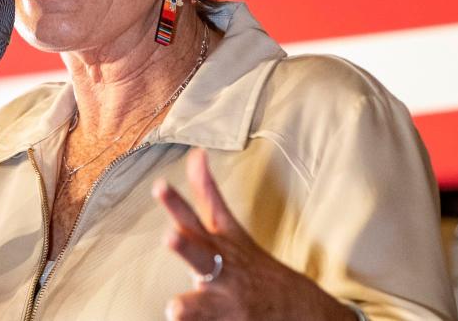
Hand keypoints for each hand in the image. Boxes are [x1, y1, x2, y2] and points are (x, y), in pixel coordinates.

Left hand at [153, 148, 353, 320]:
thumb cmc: (250, 263)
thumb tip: (195, 153)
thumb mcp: (230, 227)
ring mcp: (225, 300)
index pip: (198, 217)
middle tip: (171, 237)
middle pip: (200, 255)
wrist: (298, 307)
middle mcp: (222, 268)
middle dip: (186, 247)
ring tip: (175, 308)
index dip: (177, 202)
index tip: (159, 186)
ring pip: (203, 304)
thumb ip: (208, 193)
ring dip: (191, 305)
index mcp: (221, 242)